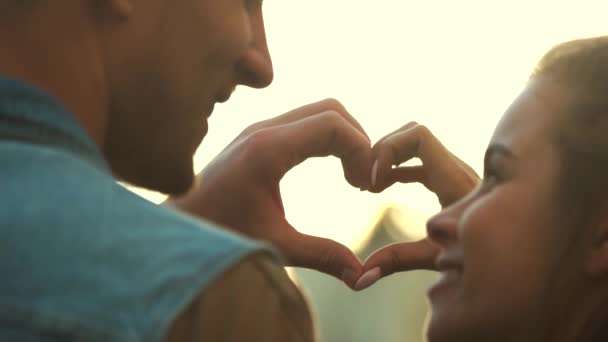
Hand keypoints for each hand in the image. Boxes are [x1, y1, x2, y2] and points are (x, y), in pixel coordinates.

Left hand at [167, 99, 372, 288]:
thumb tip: (361, 276)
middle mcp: (264, 130)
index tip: (366, 186)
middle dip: (358, 140)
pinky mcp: (259, 137)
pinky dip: (328, 140)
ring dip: (344, 139)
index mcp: (268, 150)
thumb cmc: (219, 235)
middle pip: (331, 110)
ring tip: (352, 178)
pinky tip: (333, 171)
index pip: (332, 124)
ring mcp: (260, 129)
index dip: (361, 149)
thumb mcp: (273, 245)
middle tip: (364, 181)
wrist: (177, 226)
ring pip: (319, 112)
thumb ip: (321, 255)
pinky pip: (305, 123)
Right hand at [355, 122, 479, 290]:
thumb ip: (399, 260)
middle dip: (384, 150)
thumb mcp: (437, 257)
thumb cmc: (480, 255)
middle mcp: (454, 167)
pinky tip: (377, 189)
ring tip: (366, 185)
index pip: (417, 136)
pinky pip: (416, 163)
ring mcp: (452, 172)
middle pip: (412, 133)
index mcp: (453, 177)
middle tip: (363, 180)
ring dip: (387, 159)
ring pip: (413, 146)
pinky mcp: (448, 180)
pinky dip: (394, 169)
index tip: (373, 181)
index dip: (389, 149)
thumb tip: (363, 273)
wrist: (514, 255)